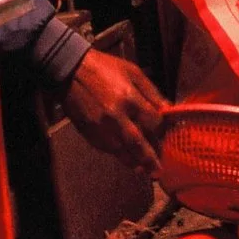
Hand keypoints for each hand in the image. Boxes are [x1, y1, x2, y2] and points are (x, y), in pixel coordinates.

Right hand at [59, 48, 165, 173]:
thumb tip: (167, 110)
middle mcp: (116, 117)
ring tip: (146, 170)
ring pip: (122, 152)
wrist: (71, 72)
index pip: (153, 122)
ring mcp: (102, 129)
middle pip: (138, 144)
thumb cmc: (105, 68)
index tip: (165, 134)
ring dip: (135, 162)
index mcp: (129, 99)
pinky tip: (128, 158)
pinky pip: (108, 150)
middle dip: (150, 158)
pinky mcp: (90, 134)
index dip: (162, 130)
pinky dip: (119, 155)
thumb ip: (151, 92)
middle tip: (159, 170)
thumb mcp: (133, 72)